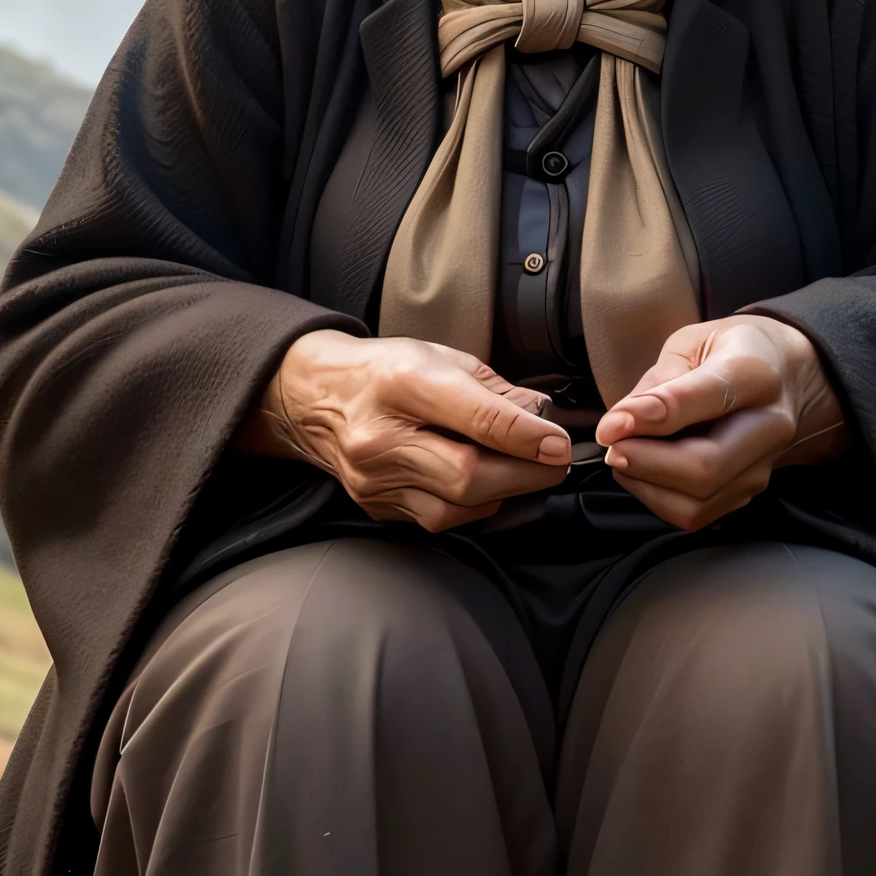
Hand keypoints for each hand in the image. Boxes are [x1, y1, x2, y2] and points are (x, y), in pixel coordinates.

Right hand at [237, 329, 571, 532]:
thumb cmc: (384, 371)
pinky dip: (473, 506)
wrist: (315, 396)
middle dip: (526, 475)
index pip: (476, 418)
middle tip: (555, 464)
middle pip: (469, 474)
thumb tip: (543, 419)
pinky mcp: (375, 506)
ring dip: (504, 494)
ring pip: (457, 507)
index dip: (527, 436)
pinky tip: (484, 486)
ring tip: (522, 473)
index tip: (559, 444)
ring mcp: (374, 478)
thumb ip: (494, 389)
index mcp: (402, 382)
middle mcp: (382, 436)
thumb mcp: (440, 356)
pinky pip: (439, 519)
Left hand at [594, 315, 847, 530]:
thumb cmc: (729, 352)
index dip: (651, 416)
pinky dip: (658, 499)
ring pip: (700, 501)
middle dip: (646, 463)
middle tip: (612, 445)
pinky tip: (645, 471)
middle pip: (707, 467)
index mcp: (755, 373)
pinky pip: (697, 515)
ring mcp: (763, 465)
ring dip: (647, 486)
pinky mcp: (750, 491)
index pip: (706, 399)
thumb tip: (620, 425)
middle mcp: (770, 425)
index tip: (612, 426)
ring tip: (626, 456)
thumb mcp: (692, 344)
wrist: (784, 374)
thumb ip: (658, 382)